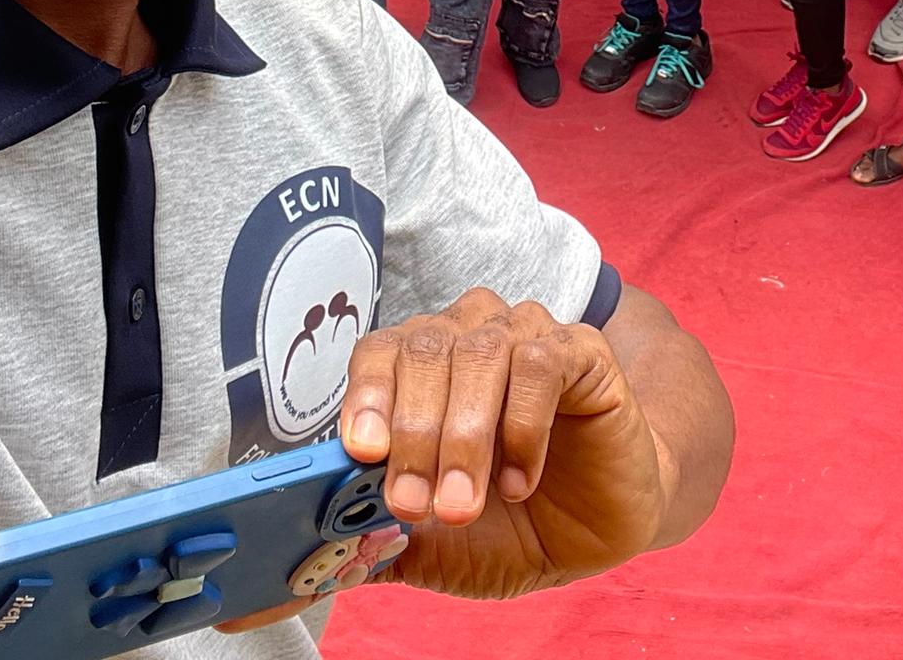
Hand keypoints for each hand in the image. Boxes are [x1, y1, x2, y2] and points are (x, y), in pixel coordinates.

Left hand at [340, 288, 664, 598]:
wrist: (596, 532)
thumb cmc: (509, 524)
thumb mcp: (430, 547)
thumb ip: (373, 545)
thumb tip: (305, 566)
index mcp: (423, 367)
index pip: (379, 353)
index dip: (365, 397)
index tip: (362, 452)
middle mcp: (470, 336)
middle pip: (424, 350)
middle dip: (413, 435)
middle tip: (414, 504)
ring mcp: (527, 337)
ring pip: (480, 353)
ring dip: (463, 435)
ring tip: (462, 503)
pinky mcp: (582, 352)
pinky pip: (541, 364)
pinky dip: (522, 428)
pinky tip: (519, 481)